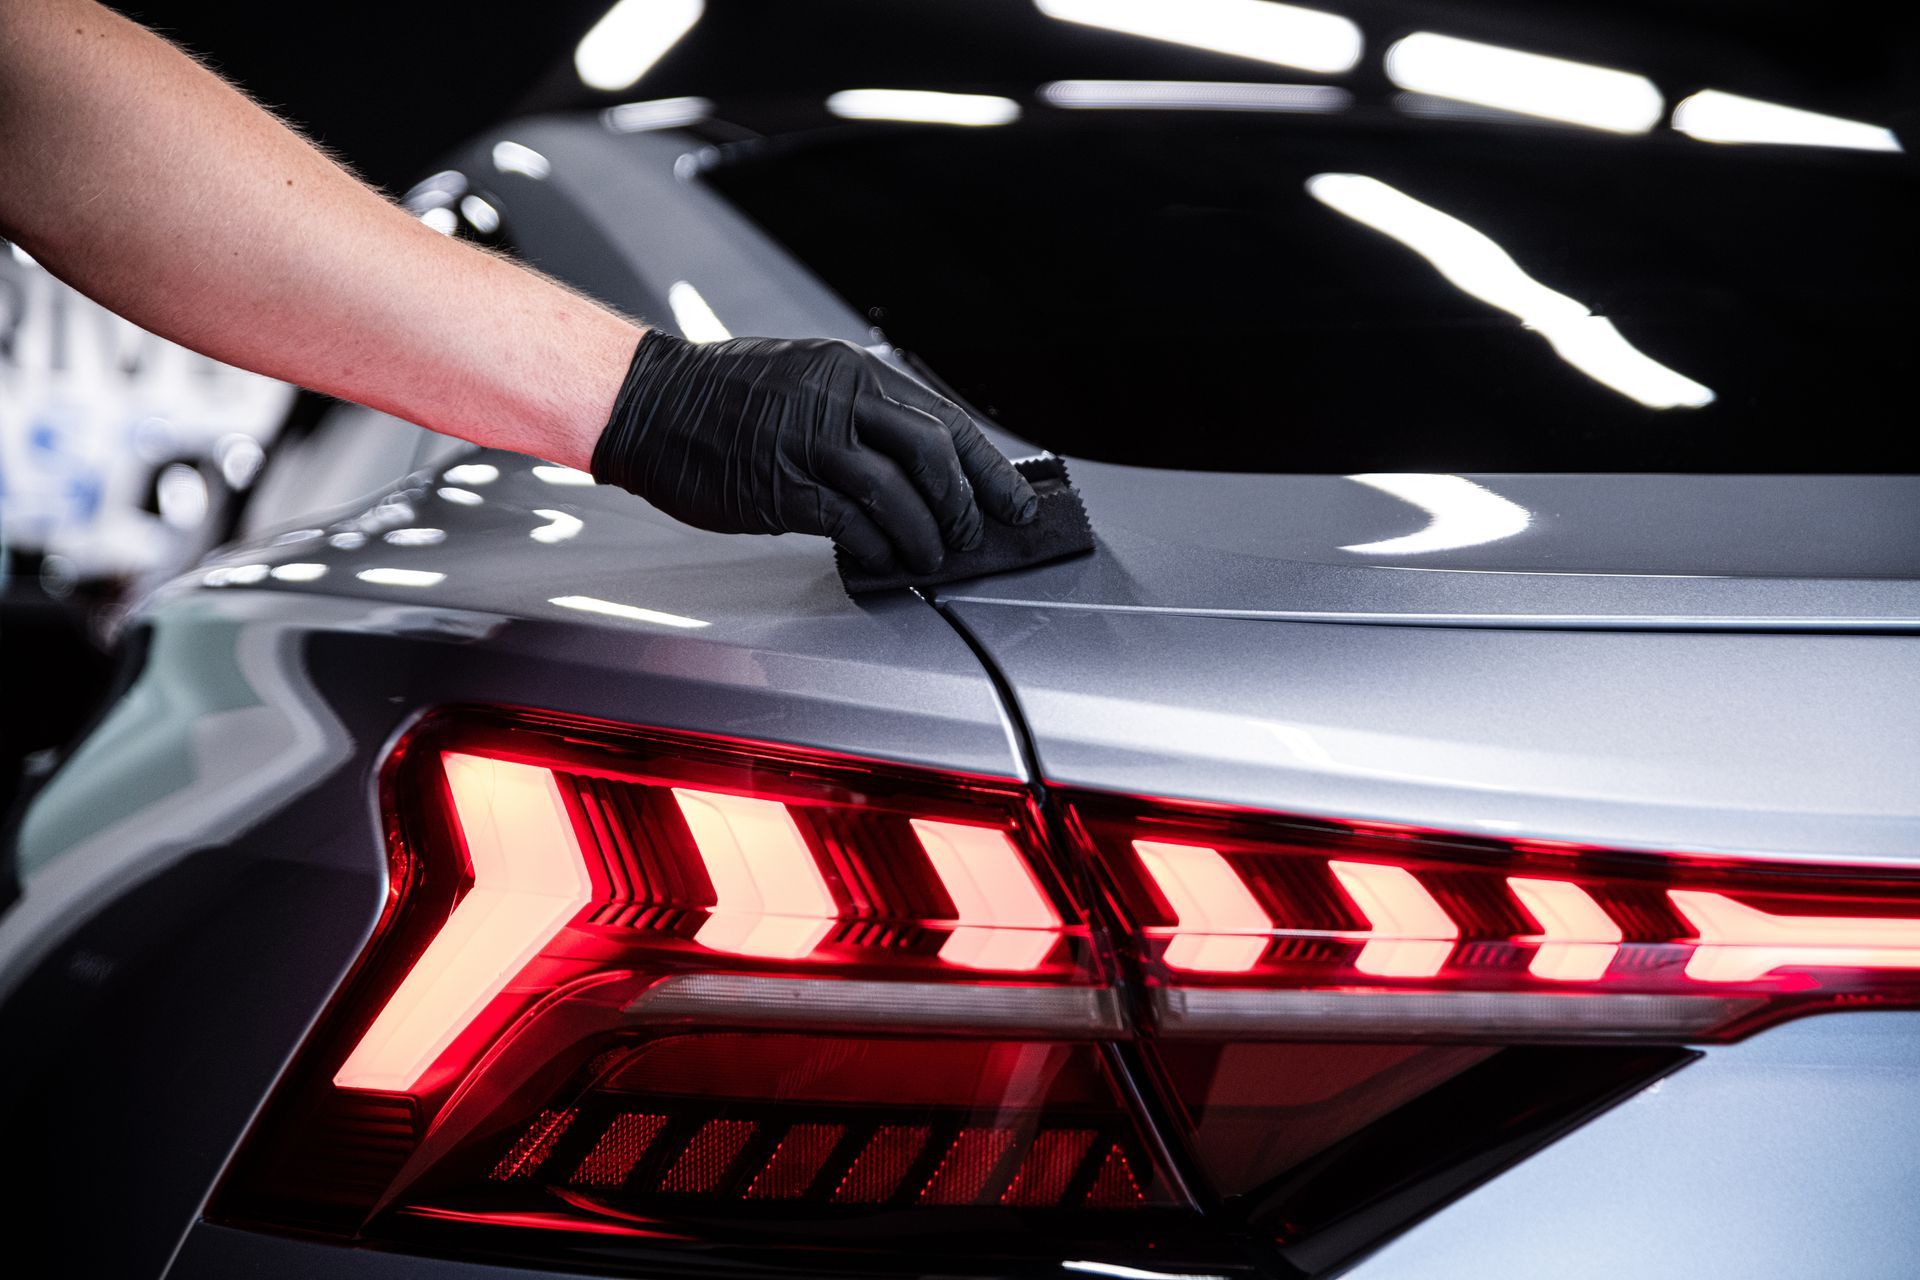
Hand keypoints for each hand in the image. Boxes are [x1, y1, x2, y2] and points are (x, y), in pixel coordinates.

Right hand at [590, 331, 1037, 573]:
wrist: (648, 404)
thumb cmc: (721, 398)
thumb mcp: (804, 383)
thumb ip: (859, 417)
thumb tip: (918, 464)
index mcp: (851, 373)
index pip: (943, 420)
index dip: (988, 468)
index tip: (1015, 501)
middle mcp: (838, 401)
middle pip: (933, 454)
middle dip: (965, 504)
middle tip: (973, 536)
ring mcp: (811, 443)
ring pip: (899, 494)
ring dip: (927, 536)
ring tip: (932, 557)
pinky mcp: (783, 488)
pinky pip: (853, 525)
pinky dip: (881, 549)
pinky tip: (887, 561)